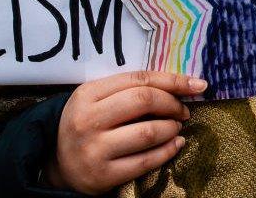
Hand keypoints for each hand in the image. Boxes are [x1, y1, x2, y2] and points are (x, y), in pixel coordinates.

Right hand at [45, 71, 207, 193]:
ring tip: (176, 127)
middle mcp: (88, 120)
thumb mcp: (96, 100)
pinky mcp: (103, 175)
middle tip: (183, 110)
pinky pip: (146, 161)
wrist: (58, 165)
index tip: (197, 84)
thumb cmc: (86, 124)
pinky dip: (168, 151)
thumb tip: (178, 86)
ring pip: (148, 132)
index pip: (138, 79)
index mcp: (87, 94)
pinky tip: (176, 144)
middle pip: (144, 101)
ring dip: (171, 128)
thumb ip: (128, 90)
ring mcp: (95, 149)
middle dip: (172, 104)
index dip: (172, 81)